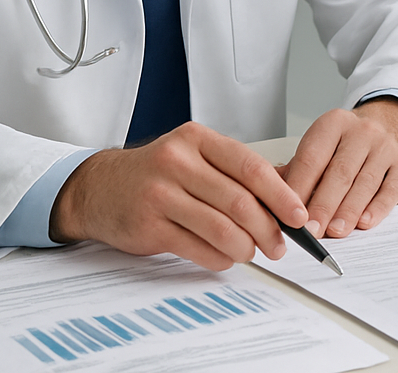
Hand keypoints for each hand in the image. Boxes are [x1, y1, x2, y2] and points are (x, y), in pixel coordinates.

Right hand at [50, 122, 307, 270]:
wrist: (99, 187)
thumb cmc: (157, 173)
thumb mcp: (195, 156)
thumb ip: (236, 172)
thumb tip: (288, 196)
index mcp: (197, 140)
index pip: (251, 167)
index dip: (281, 195)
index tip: (299, 216)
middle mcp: (177, 162)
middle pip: (239, 201)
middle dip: (268, 229)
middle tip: (280, 245)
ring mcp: (160, 194)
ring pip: (220, 228)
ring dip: (245, 247)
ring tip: (252, 253)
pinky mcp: (148, 225)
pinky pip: (197, 248)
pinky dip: (219, 258)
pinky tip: (225, 258)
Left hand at [279, 98, 397, 238]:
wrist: (395, 123)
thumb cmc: (350, 143)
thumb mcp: (323, 144)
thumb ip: (298, 170)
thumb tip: (268, 200)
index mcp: (334, 124)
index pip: (312, 158)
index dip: (299, 188)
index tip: (289, 214)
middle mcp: (362, 131)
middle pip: (339, 173)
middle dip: (323, 205)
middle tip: (310, 230)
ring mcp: (387, 147)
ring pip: (364, 183)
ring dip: (348, 211)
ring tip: (335, 232)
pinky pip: (390, 190)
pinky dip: (377, 209)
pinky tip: (364, 223)